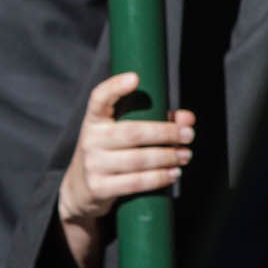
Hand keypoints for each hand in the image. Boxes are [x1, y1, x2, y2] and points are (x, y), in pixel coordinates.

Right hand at [54, 72, 194, 267]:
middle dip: (166, 133)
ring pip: (138, 160)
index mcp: (94, 119)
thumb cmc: (108, 153)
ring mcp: (93, 165)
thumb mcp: (120, 133)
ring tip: (185, 156)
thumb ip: (154, 120)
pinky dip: (159, 178)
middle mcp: (90, 139)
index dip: (115, 87)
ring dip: (167, 157)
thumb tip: (188, 119)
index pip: (99, 98)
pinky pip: (135, 183)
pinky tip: (173, 174)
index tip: (135, 78)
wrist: (79, 190)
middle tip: (188, 135)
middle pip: (133, 132)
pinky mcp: (99, 188)